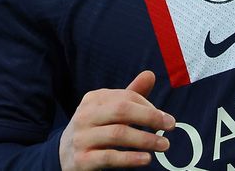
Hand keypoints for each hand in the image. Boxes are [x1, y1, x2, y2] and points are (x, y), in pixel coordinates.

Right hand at [59, 70, 175, 169]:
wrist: (63, 156)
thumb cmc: (94, 130)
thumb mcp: (108, 111)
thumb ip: (130, 95)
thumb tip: (150, 74)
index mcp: (93, 100)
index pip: (125, 97)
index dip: (148, 106)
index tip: (165, 117)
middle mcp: (85, 116)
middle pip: (122, 111)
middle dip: (150, 117)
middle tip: (171, 125)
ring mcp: (82, 138)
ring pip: (118, 134)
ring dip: (145, 139)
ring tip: (164, 144)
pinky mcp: (82, 160)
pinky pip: (109, 157)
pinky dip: (130, 158)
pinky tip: (147, 159)